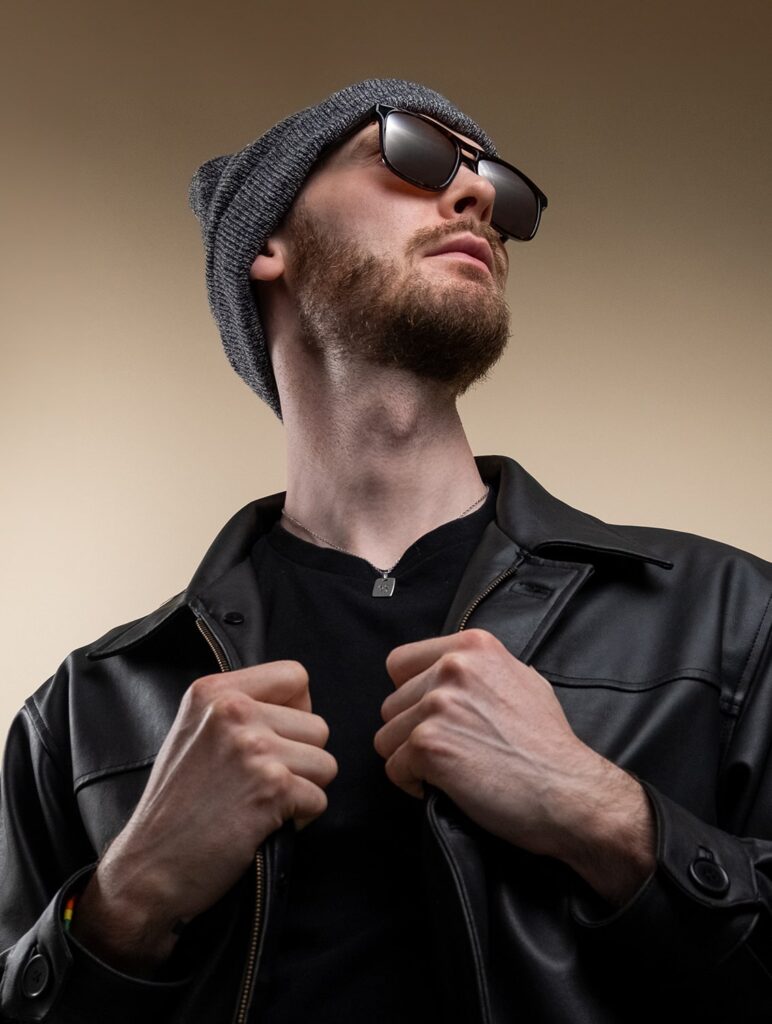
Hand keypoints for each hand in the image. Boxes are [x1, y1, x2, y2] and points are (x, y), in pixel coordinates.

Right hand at [73, 660, 336, 971]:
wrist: (147, 867)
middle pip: (317, 726)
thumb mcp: (194, 732)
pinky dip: (300, 819)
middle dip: (300, 760)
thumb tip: (301, 704)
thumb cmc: (174, 806)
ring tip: (261, 803)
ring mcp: (254, 748)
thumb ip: (239, 708)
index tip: (273, 738)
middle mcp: (233, 710)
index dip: (296, 711)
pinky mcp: (272, 788)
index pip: (294, 676)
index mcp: (213, 691)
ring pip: (325, 763)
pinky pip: (319, 799)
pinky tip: (263, 824)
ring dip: (303, 790)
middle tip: (259, 784)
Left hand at [374, 629, 653, 902]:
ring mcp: (438, 704)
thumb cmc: (549, 745)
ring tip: (450, 770)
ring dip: (410, 760)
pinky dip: (413, 784)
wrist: (570, 791)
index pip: (400, 662)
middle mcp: (452, 667)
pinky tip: (447, 787)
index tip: (432, 717)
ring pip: (386, 737)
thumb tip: (456, 669)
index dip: (410, 695)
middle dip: (412, 732)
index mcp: (473, 646)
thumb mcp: (524, 680)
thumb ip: (482, 669)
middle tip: (450, 751)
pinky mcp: (428, 744)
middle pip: (391, 703)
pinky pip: (393, 768)